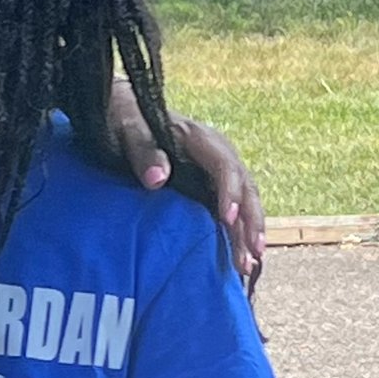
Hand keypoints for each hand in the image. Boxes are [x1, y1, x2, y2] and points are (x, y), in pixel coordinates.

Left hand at [111, 84, 265, 282]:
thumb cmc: (125, 122)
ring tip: (250, 263)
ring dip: (249, 230)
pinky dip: (238, 230)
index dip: (229, 191)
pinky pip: (232, 206)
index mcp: (198, 138)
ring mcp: (216, 169)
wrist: (124, 113)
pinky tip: (240, 255)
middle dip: (251, 219)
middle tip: (253, 251)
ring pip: (244, 199)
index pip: (224, 164)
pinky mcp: (211, 183)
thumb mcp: (128, 131)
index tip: (228, 219)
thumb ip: (143, 152)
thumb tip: (158, 179)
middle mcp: (216, 153)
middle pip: (244, 185)